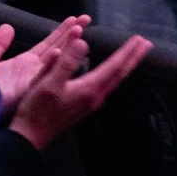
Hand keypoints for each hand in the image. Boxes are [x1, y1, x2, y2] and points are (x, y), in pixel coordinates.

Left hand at [0, 14, 91, 115]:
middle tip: (85, 20)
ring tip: (78, 32)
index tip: (74, 20)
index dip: (61, 32)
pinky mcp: (27, 90)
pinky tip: (58, 54)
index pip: (49, 44)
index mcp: (26, 64)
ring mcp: (33, 81)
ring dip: (66, 46)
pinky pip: (41, 76)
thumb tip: (7, 27)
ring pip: (54, 61)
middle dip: (71, 34)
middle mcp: (33, 71)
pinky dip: (50, 65)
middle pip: (57, 48)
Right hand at [10, 32, 150, 150]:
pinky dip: (114, 74)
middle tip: (146, 44)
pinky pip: (106, 85)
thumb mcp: (49, 83)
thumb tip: (83, 43)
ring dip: (125, 66)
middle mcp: (94, 96)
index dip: (128, 51)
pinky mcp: (84, 105)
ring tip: (133, 55)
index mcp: (88, 89)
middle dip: (133, 58)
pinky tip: (112, 73)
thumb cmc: (37, 110)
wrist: (30, 135)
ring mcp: (90, 102)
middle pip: (120, 74)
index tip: (140, 39)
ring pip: (115, 80)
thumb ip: (67, 63)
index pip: (114, 66)